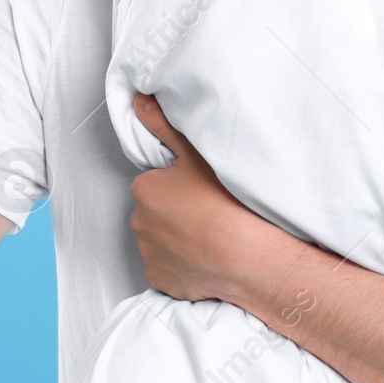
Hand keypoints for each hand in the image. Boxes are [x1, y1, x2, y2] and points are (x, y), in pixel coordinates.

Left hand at [128, 93, 270, 302]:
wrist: (245, 256)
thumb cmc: (224, 201)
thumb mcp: (195, 154)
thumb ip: (163, 125)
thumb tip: (139, 102)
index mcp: (144, 189)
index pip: (155, 184)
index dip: (178, 186)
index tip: (199, 190)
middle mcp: (139, 222)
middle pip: (155, 212)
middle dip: (174, 212)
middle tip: (207, 211)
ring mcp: (149, 255)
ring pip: (161, 241)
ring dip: (177, 238)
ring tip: (209, 236)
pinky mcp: (160, 280)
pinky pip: (167, 269)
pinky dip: (181, 265)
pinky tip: (204, 258)